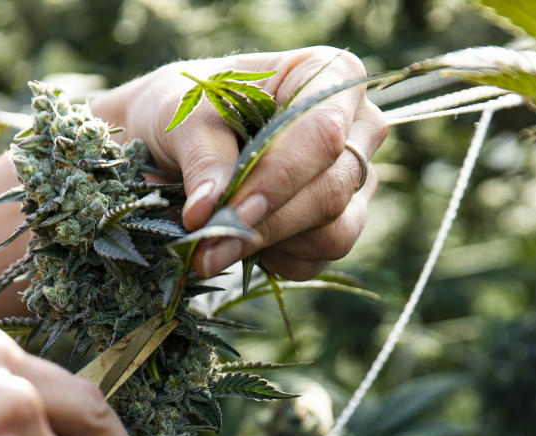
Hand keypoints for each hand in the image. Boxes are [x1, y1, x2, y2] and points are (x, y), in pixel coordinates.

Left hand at [97, 47, 386, 279]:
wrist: (178, 138)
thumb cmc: (189, 109)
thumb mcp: (185, 117)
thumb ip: (203, 159)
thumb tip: (207, 213)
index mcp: (329, 75)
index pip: (322, 134)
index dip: (280, 178)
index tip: (232, 212)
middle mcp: (357, 127)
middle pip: (332, 190)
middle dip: (266, 225)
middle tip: (207, 248)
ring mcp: (354, 180)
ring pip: (334, 233)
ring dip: (269, 246)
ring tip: (215, 241)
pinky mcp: (340, 224)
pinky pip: (318, 260)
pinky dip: (274, 261)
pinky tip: (241, 241)